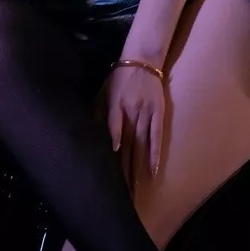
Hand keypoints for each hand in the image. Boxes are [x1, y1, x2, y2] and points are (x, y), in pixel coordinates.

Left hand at [94, 61, 164, 191]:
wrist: (142, 61)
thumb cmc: (118, 78)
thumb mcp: (104, 92)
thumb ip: (99, 112)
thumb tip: (91, 135)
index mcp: (116, 105)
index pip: (114, 125)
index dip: (115, 139)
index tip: (114, 155)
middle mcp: (132, 111)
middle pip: (128, 142)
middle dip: (124, 166)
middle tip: (120, 189)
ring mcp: (147, 114)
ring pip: (141, 144)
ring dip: (137, 166)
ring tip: (135, 187)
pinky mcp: (159, 114)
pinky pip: (157, 137)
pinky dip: (154, 154)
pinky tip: (152, 170)